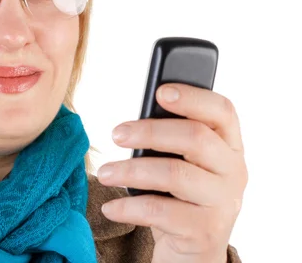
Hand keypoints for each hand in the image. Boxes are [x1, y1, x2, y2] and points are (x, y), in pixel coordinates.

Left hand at [96, 83, 247, 262]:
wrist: (193, 250)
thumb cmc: (180, 193)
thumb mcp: (182, 160)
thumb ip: (171, 137)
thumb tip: (134, 122)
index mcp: (229, 144)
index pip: (222, 111)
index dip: (193, 97)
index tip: (160, 91)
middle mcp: (233, 171)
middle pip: (195, 138)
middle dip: (149, 132)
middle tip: (116, 134)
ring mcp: (223, 203)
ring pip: (175, 174)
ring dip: (131, 171)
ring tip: (103, 173)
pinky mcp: (206, 232)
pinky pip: (161, 212)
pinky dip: (129, 207)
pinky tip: (111, 207)